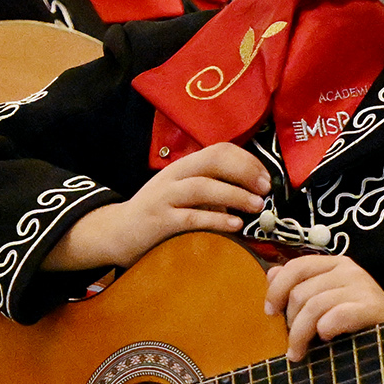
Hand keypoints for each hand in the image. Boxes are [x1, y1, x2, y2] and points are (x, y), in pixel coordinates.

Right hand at [55, 143, 268, 269]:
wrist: (118, 233)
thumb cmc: (159, 214)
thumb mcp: (184, 194)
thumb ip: (211, 190)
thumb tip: (249, 194)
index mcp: (183, 166)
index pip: (219, 150)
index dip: (247, 160)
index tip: (265, 178)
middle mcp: (174, 176)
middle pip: (213, 162)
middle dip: (244, 173)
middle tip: (265, 189)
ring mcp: (165, 197)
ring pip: (203, 187)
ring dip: (235, 195)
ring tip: (256, 206)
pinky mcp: (160, 221)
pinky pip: (191, 217)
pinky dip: (216, 219)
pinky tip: (235, 225)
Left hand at [264, 251, 383, 358]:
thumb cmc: (358, 325)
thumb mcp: (326, 303)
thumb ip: (299, 287)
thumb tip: (271, 274)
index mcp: (335, 264)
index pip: (296, 267)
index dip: (277, 289)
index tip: (270, 312)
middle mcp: (349, 269)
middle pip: (301, 292)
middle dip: (290, 322)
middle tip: (292, 345)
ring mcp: (362, 286)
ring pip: (313, 306)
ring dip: (301, 335)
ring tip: (299, 353)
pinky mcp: (372, 306)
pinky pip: (335, 316)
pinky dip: (325, 330)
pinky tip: (327, 339)